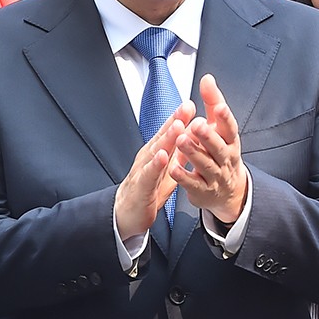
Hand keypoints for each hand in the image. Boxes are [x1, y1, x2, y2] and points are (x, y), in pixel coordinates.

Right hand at [114, 100, 191, 239]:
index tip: (190, 105)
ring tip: (178, 126)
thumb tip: (191, 138)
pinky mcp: (140, 186)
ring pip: (155, 151)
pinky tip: (162, 156)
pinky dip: (155, 164)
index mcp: (156, 153)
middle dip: (175, 121)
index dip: (179, 118)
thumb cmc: (147, 190)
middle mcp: (148, 157)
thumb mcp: (167, 169)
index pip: (168, 132)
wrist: (127, 213)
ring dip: (166, 138)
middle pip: (162, 136)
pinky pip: (148, 174)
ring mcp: (142, 170)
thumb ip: (178, 154)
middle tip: (186, 108)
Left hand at [171, 75, 247, 223]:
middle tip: (197, 124)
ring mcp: (214, 176)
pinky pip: (193, 184)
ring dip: (193, 153)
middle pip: (218, 147)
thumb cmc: (221, 153)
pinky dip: (183, 177)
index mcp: (230, 142)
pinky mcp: (202, 191)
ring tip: (181, 140)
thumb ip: (212, 103)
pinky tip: (173, 168)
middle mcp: (225, 159)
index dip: (225, 118)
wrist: (228, 192)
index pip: (230, 128)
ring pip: (205, 165)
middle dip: (208, 136)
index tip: (219, 106)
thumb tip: (207, 79)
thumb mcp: (220, 128)